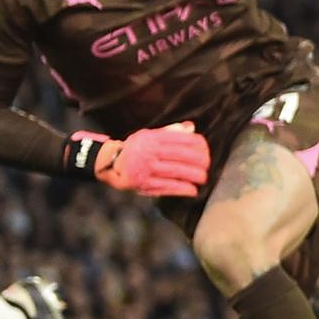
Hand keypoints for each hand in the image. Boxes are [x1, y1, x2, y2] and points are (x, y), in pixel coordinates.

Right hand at [85, 122, 209, 197]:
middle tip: (207, 165)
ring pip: (177, 171)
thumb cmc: (136, 148)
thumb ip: (171, 132)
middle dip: (200, 161)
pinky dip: (182, 189)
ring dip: (194, 176)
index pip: (183, 140)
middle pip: (183, 156)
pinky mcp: (144, 183)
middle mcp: (150, 152)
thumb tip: (191, 127)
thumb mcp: (150, 135)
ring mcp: (147, 169)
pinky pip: (167, 187)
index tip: (205, 150)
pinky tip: (192, 190)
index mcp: (153, 138)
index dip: (199, 145)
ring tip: (203, 178)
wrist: (111, 163)